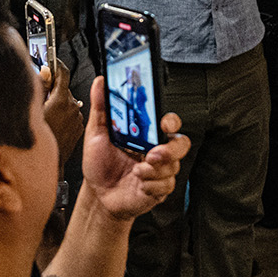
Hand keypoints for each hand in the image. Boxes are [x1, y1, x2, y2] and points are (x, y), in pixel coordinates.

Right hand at [40, 62, 83, 161]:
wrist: (49, 165)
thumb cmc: (39, 140)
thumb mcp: (33, 109)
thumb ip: (39, 87)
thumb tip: (44, 72)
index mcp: (61, 100)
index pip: (63, 72)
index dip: (56, 63)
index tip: (51, 59)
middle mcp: (73, 107)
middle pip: (63, 88)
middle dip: (52, 88)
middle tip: (40, 95)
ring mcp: (77, 118)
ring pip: (67, 102)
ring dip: (58, 102)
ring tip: (45, 113)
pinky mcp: (78, 128)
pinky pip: (71, 114)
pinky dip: (63, 114)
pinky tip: (53, 122)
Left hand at [81, 79, 186, 222]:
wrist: (97, 194)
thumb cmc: (100, 164)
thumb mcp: (96, 134)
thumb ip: (101, 107)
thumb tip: (100, 82)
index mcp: (146, 134)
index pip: (168, 122)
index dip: (171, 121)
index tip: (164, 123)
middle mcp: (157, 150)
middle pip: (181, 144)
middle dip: (171, 149)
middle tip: (153, 154)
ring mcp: (160, 171)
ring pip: (173, 167)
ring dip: (153, 171)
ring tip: (136, 172)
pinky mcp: (159, 189)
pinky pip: (165, 186)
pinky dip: (150, 186)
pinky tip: (138, 185)